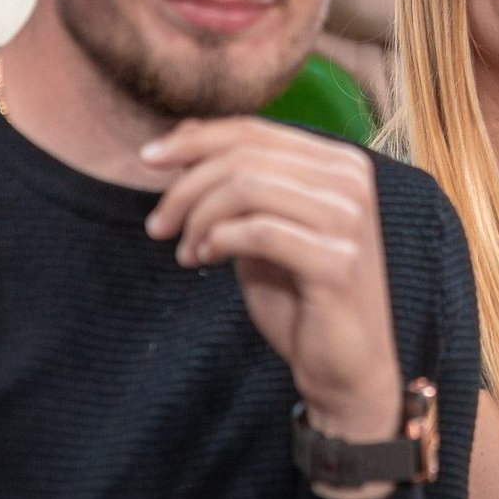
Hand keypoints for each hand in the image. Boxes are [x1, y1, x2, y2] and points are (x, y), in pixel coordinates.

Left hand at [142, 118, 402, 493]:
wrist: (346, 369)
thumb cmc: (302, 299)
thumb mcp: (259, 229)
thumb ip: (234, 184)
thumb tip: (181, 135)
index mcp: (338, 162)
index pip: (254, 130)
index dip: (195, 139)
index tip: (148, 161)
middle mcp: (350, 179)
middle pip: (245, 155)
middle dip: (185, 185)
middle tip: (157, 225)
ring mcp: (349, 218)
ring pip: (247, 186)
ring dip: (198, 217)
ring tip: (183, 251)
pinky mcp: (338, 260)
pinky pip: (258, 231)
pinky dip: (218, 241)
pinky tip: (203, 260)